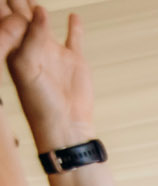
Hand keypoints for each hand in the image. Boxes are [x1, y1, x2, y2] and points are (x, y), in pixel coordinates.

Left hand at [4, 3, 92, 150]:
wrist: (65, 126)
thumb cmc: (39, 103)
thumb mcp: (27, 66)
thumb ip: (32, 37)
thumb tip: (40, 11)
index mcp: (13, 48)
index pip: (6, 17)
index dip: (4, 4)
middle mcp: (31, 47)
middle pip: (20, 14)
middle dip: (15, 1)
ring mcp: (53, 52)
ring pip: (43, 22)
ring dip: (37, 7)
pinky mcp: (74, 60)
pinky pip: (74, 38)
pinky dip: (75, 27)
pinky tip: (74, 18)